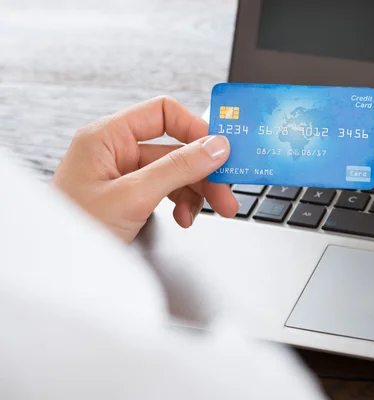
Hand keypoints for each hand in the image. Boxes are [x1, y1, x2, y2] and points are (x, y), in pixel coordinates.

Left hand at [52, 96, 238, 242]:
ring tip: (215, 211)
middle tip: (226, 191)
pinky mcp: (130, 196)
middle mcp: (116, 151)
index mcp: (108, 137)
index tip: (221, 149)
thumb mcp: (134, 196)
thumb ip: (177, 168)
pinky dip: (182, 203)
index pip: (162, 113)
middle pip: (175, 147)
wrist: (55, 269)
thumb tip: (215, 147)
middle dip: (204, 170)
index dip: (195, 129)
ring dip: (199, 191)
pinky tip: (185, 218)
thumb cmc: (75, 229)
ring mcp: (124, 175)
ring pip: (176, 171)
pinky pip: (167, 190)